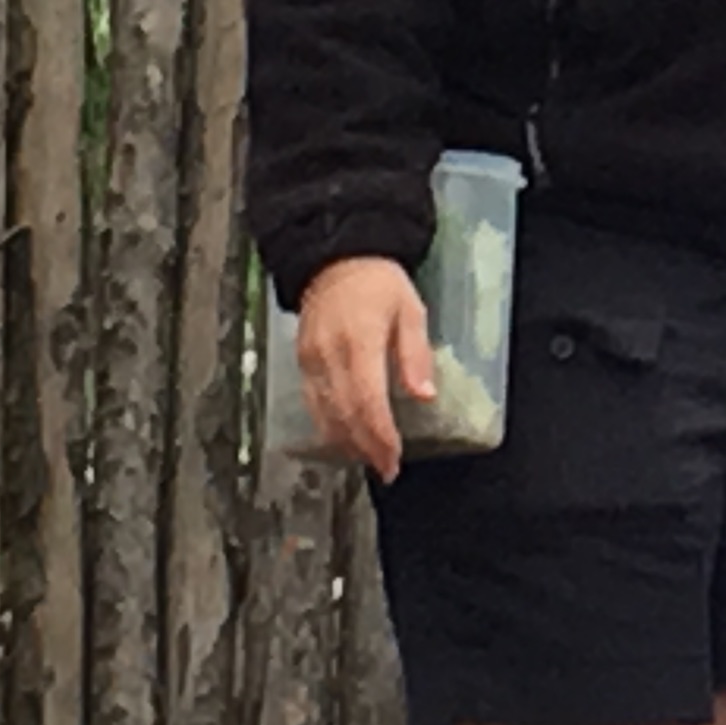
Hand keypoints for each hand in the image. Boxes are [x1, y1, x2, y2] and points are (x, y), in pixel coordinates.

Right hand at [297, 254, 436, 481]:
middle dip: (365, 447)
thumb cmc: (379, 282)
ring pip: (324, 414)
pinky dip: (328, 425)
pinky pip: (312, 402)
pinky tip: (344, 437)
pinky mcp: (301, 361)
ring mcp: (311, 360)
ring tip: (368, 459)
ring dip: (346, 442)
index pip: (367, 401)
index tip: (393, 459)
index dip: (380, 436)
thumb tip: (424, 396)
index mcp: (360, 341)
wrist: (335, 256)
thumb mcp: (410, 309)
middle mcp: (330, 355)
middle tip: (386, 468)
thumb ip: (415, 355)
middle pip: (344, 415)